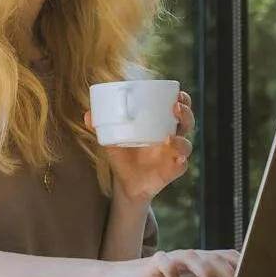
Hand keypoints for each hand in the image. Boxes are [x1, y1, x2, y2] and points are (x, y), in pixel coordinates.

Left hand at [91, 92, 192, 206]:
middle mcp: (171, 138)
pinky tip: (177, 159)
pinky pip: (181, 166)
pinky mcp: (171, 171)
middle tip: (175, 107)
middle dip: (186, 113)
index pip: (179, 108)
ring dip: (182, 140)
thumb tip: (88, 115)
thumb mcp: (112, 139)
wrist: (125, 182)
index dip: (183, 100)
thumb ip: (101, 126)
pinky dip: (180, 162)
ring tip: (170, 138)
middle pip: (187, 123)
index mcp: (161, 125)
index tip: (177, 94)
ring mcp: (172, 155)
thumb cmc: (123, 154)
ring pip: (186, 145)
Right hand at [107, 247, 240, 276]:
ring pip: (192, 256)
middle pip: (213, 256)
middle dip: (229, 271)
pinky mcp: (151, 265)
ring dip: (205, 271)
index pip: (225, 256)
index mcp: (197, 262)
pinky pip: (163, 262)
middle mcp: (186, 258)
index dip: (241, 265)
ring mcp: (169, 259)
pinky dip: (171, 270)